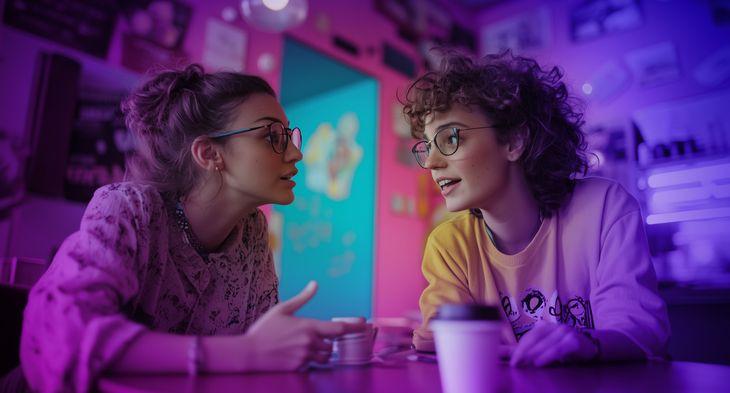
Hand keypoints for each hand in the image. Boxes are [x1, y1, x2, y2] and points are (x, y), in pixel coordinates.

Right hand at [241, 281, 365, 370]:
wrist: (249, 352)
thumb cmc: (265, 329)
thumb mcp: (283, 309)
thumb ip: (302, 298)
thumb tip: (315, 284)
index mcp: (308, 326)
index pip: (339, 329)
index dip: (355, 327)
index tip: (365, 325)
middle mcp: (310, 342)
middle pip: (332, 345)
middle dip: (328, 342)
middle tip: (315, 338)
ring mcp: (305, 356)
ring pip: (325, 357)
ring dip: (321, 352)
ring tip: (306, 346)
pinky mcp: (299, 368)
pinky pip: (312, 364)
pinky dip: (310, 360)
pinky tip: (296, 354)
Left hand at [509, 320, 597, 367]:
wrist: (591, 346)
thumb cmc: (564, 348)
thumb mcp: (544, 346)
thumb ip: (524, 349)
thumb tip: (498, 351)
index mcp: (545, 327)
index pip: (529, 336)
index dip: (519, 348)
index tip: (512, 361)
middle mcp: (555, 326)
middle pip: (535, 339)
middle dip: (523, 352)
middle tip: (515, 364)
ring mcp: (565, 332)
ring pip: (545, 345)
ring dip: (533, 355)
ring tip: (524, 364)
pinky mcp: (574, 341)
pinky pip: (558, 349)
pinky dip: (547, 356)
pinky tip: (539, 363)